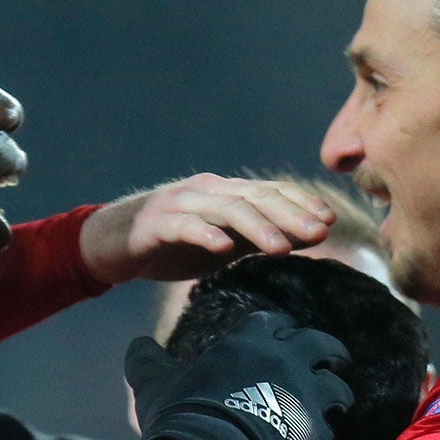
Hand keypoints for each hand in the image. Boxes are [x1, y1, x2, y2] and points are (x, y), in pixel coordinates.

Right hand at [79, 174, 335, 284]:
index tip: (329, 221)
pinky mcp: (155, 224)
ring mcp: (180, 204)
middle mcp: (206, 190)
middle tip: (319, 234)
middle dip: (289, 215)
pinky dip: (205, 235)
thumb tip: (305, 238)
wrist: (110, 243)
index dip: (300, 203)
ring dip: (256, 227)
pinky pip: (184, 226)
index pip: (270, 191)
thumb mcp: (220, 242)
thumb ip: (256, 237)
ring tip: (281, 248)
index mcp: (225, 192)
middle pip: (254, 197)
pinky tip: (223, 248)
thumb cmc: (170, 244)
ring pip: (225, 210)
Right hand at [127, 310, 353, 439]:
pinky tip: (321, 432)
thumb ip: (147, 359)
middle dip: (327, 351)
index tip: (279, 340)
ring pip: (336, 383)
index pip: (273, 321)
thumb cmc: (178, 414)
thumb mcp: (154, 382)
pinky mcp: (312, 424)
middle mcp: (282, 356)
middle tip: (329, 361)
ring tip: (333, 401)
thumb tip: (137, 343)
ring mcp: (302, 389)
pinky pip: (332, 421)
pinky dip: (329, 425)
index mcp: (247, 339)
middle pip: (319, 343)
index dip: (277, 331)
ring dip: (335, 390)